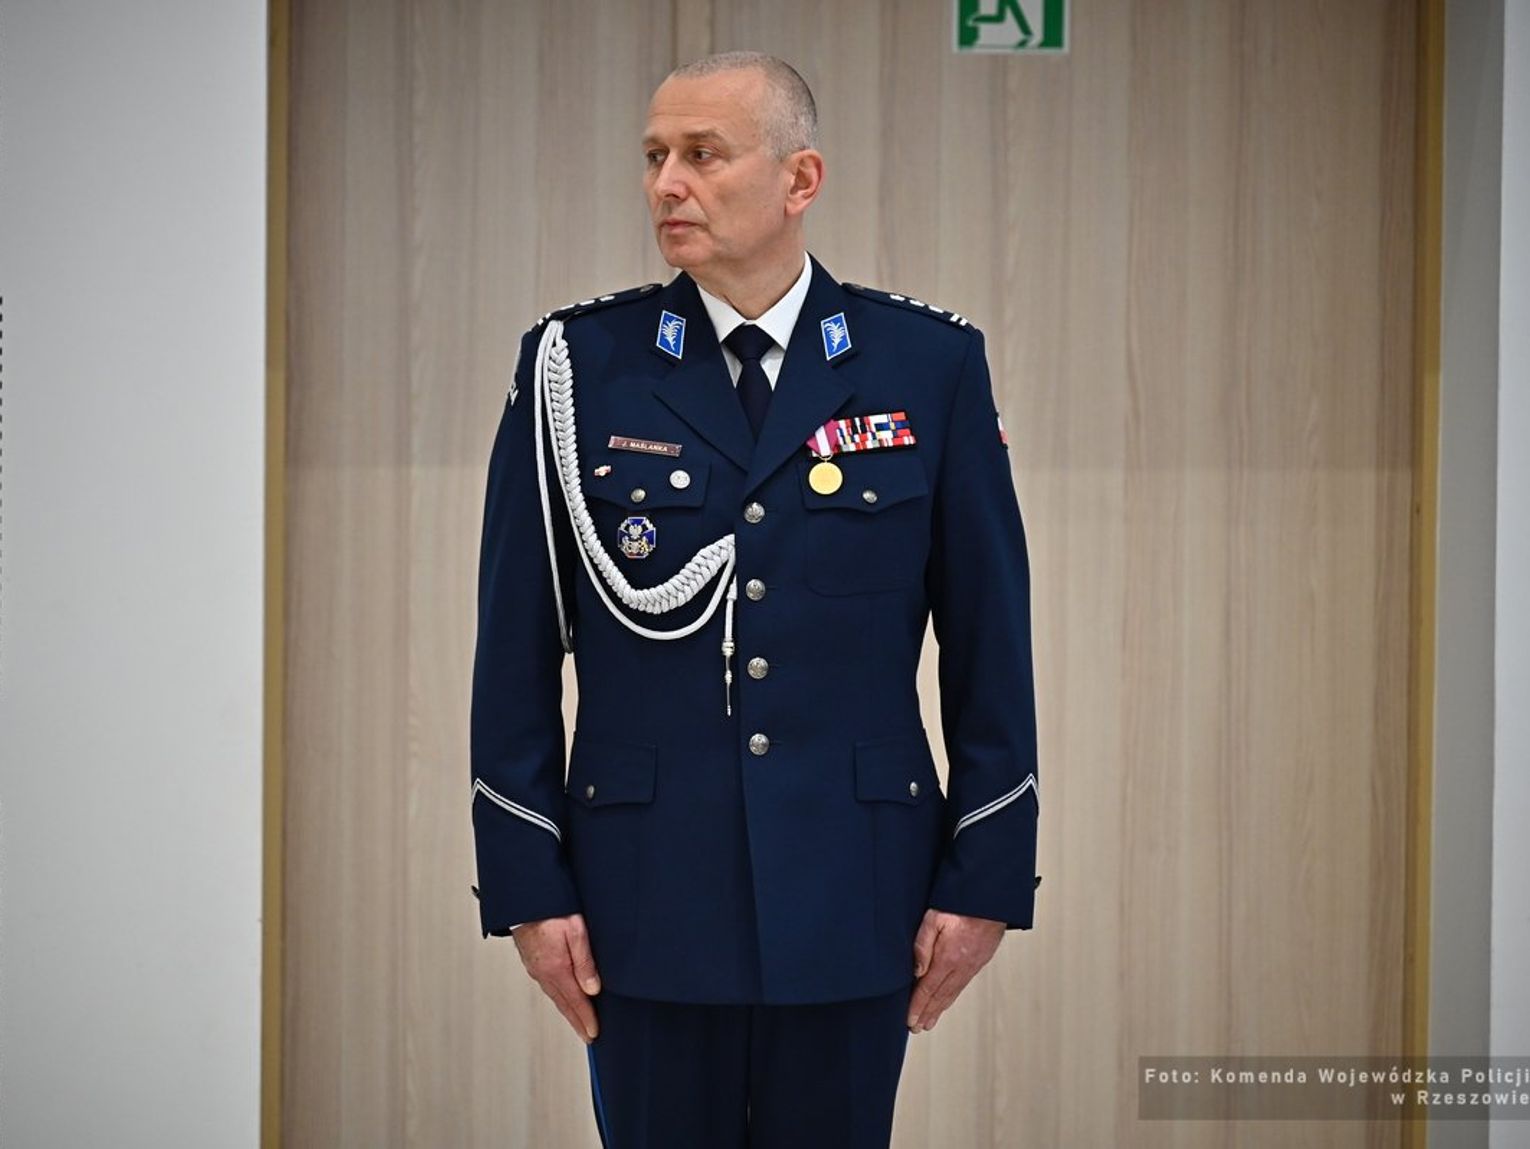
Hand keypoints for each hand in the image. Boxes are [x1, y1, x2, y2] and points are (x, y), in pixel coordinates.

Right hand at [512, 913, 601, 1042]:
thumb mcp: (576, 931)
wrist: (525, 898)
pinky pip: (547, 985)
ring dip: (567, 1011)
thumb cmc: (552, 909)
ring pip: (555, 996)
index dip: (586, 1019)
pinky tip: (562, 997)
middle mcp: (543, 972)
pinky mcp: (532, 960)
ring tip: (578, 1022)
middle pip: (563, 1004)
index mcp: (555, 969)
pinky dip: (558, 997)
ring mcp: (535, 968)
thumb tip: (593, 990)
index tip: (594, 1033)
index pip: (576, 1001)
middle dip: (577, 1022)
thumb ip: (585, 961)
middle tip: (588, 1036)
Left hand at [907, 909, 1005, 1032]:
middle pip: (940, 996)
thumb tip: (916, 971)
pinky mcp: (980, 961)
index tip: (909, 1020)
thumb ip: (922, 944)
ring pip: (952, 993)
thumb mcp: (934, 918)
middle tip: (916, 1027)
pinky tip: (947, 1001)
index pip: (928, 989)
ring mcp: (972, 965)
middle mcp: (961, 966)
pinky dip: (952, 997)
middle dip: (926, 1013)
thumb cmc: (960, 904)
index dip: (917, 1007)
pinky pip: (962, 984)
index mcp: (948, 958)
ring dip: (939, 1009)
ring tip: (929, 1021)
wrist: (991, 899)